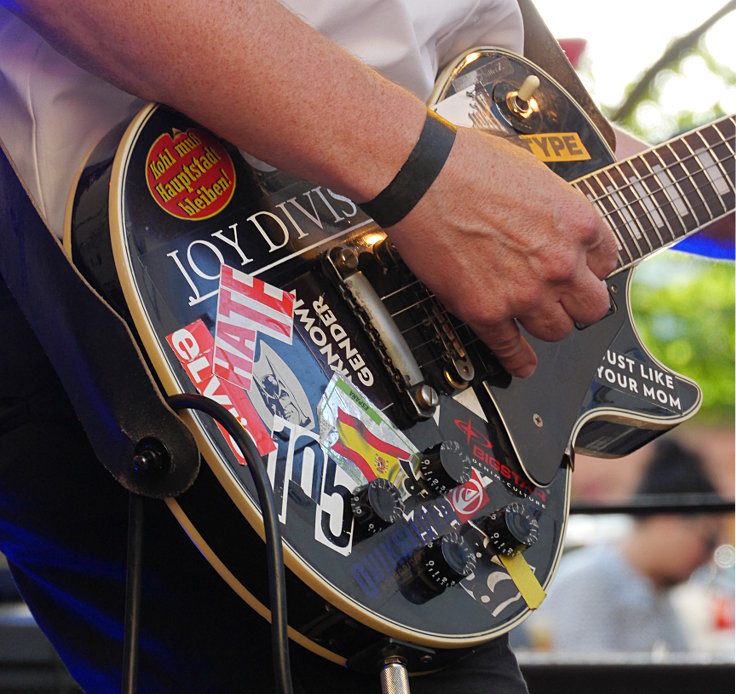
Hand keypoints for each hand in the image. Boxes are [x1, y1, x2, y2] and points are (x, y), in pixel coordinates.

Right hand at [384, 126, 618, 377]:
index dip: (589, 268)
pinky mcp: (486, 311)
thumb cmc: (467, 164)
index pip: (607, 263)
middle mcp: (559, 263)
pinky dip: (518, 360)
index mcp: (577, 223)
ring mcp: (524, 292)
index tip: (577, 272)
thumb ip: (555, 208)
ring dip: (547, 325)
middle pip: (592, 307)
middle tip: (564, 301)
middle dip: (578, 303)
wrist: (420, 177)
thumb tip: (555, 224)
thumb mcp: (534, 173)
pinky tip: (522, 363)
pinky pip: (512, 348)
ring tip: (536, 322)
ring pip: (557, 331)